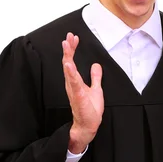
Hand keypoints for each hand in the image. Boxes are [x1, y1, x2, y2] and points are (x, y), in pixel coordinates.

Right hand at [62, 32, 103, 153]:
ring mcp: (74, 89)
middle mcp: (72, 84)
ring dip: (68, 56)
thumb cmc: (90, 110)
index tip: (74, 38)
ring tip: (66, 44)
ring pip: (69, 70)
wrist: (88, 125)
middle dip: (68, 49)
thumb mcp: (96, 89)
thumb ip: (95, 78)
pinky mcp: (78, 96)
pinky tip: (69, 64)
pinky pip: (73, 83)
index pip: (72, 61)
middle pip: (68, 62)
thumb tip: (96, 65)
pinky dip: (70, 73)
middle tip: (69, 36)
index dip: (72, 49)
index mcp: (76, 81)